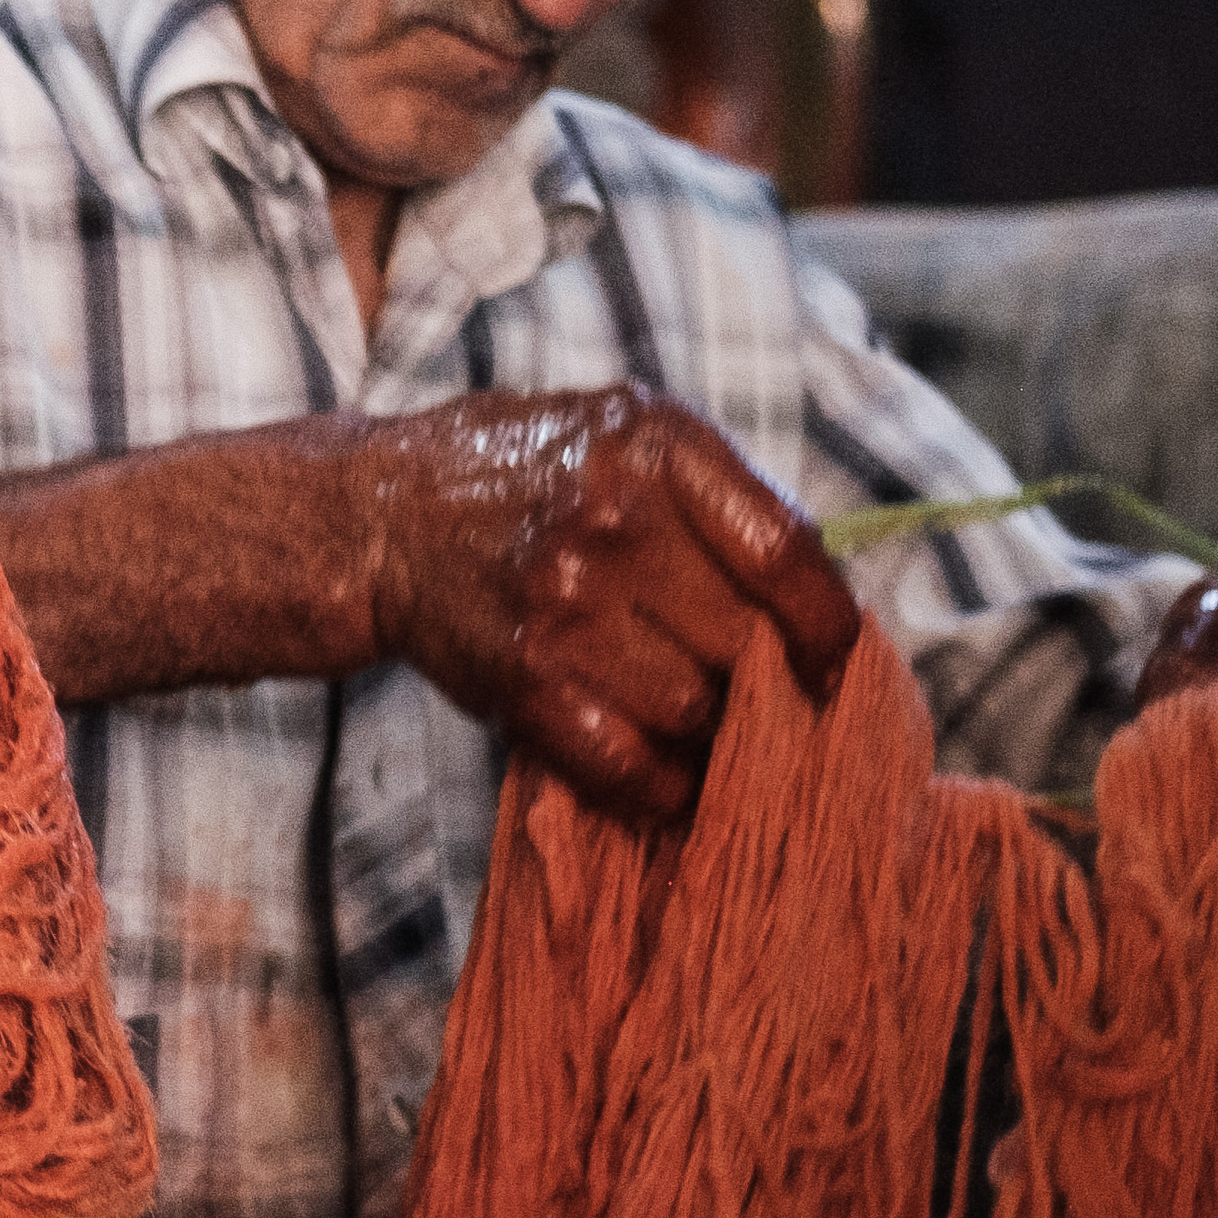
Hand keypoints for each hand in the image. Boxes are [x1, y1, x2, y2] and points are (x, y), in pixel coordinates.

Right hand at [348, 386, 864, 823]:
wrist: (382, 514)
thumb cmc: (523, 472)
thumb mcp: (625, 431)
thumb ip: (717, 496)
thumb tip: (816, 599)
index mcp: (656, 448)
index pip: (784, 554)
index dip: (826, 624)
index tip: (835, 658)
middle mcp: (613, 522)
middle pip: (745, 642)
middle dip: (767, 683)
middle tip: (769, 700)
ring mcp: (564, 604)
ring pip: (693, 708)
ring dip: (711, 733)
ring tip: (708, 729)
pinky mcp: (522, 677)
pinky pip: (625, 761)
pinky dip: (662, 787)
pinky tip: (671, 782)